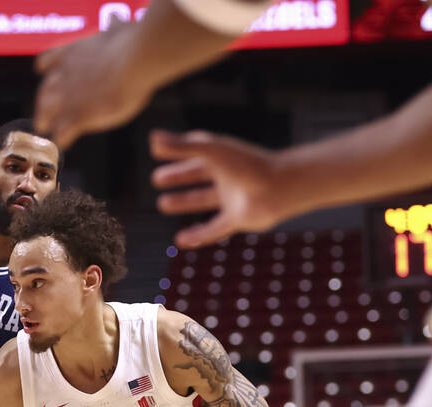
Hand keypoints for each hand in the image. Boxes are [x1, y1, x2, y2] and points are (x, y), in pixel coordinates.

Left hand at [33, 23, 154, 148]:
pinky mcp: (78, 116)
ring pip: (48, 112)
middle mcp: (65, 74)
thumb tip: (116, 17)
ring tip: (42, 130)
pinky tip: (61, 145)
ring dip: (45, 120)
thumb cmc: (130, 43)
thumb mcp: (120, 28)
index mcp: (73, 52)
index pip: (50, 60)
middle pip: (45, 90)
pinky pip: (64, 132)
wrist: (133, 62)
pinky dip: (61, 138)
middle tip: (40, 110)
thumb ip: (115, 26)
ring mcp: (69, 96)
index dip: (45, 67)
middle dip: (41, 102)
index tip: (40, 70)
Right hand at [150, 130, 285, 248]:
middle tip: (156, 179)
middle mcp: (226, 176)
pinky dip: (198, 235)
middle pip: (198, 175)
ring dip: (184, 202)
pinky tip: (181, 241)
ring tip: (162, 204)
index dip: (176, 151)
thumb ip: (182, 146)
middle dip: (179, 177)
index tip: (157, 150)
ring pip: (203, 201)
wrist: (279, 188)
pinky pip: (214, 229)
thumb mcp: (210, 152)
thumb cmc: (246, 164)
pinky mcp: (238, 219)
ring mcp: (232, 198)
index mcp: (222, 157)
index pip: (195, 152)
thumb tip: (152, 140)